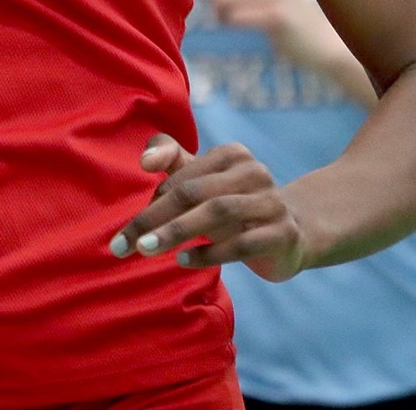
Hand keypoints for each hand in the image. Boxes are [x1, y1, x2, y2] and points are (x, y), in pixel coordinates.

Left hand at [110, 133, 309, 282]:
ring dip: (177, 231)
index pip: (182, 175)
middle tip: (123, 245)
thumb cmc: (234, 205)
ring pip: (218, 212)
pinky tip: (182, 261)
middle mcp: (254, 173)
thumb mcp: (204, 182)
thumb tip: (145, 161)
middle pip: (195, 192)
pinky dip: (209, 253)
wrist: (292, 235)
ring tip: (147, 250)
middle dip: (154, 218)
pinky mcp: (283, 234)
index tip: (126, 231)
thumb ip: (172, 161)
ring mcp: (271, 203)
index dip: (152, 200)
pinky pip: (242, 244)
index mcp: (233, 155)